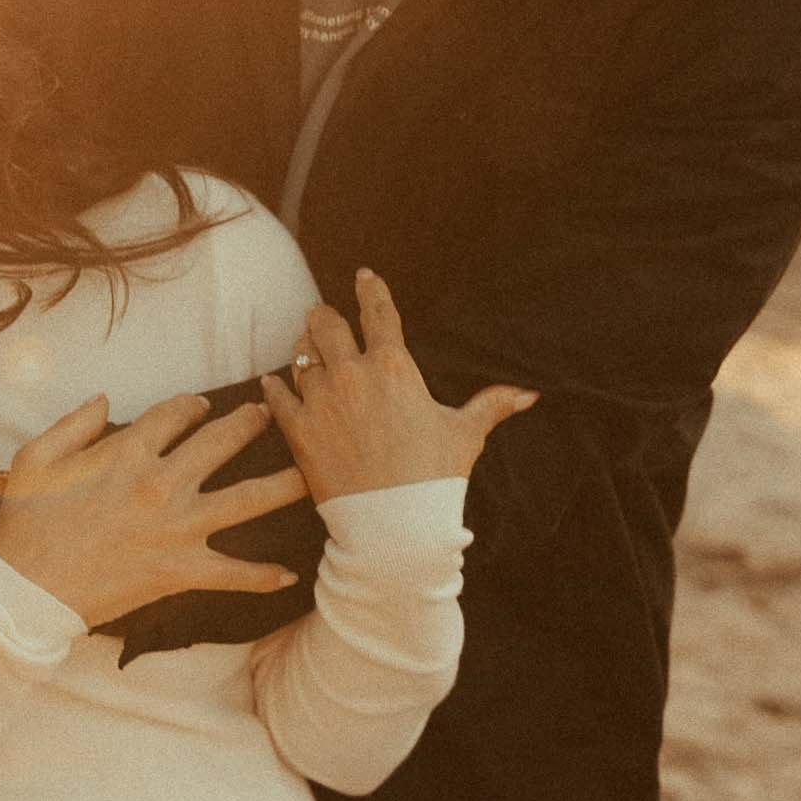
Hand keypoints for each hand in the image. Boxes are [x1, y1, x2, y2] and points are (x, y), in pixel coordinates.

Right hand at [0, 392, 309, 627]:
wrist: (27, 589)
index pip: (173, 414)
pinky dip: (260, 576)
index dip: (192, 404)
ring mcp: (176, 528)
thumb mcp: (34, 458)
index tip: (203, 404)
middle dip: (250, 423)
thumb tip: (104, 399)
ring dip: (283, 483)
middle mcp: (161, 483)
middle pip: (220, 442)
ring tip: (310, 472)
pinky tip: (288, 575)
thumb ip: (72, 423)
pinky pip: (230, 573)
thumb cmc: (25, 524)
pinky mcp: (180, 570)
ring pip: (245, 499)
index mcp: (127, 453)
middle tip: (271, 414)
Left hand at [263, 268, 536, 499]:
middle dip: (324, 317)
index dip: (371, 289)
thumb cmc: (433, 478)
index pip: (379, 313)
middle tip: (321, 315)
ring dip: (302, 349)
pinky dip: (274, 387)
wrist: (393, 524)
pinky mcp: (298, 430)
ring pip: (300, 357)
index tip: (364, 276)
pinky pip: (277, 396)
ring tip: (303, 347)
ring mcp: (321, 401)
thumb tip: (529, 393)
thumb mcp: (464, 434)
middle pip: (327, 325)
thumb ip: (491, 405)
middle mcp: (352, 375)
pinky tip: (271, 382)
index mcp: (393, 367)